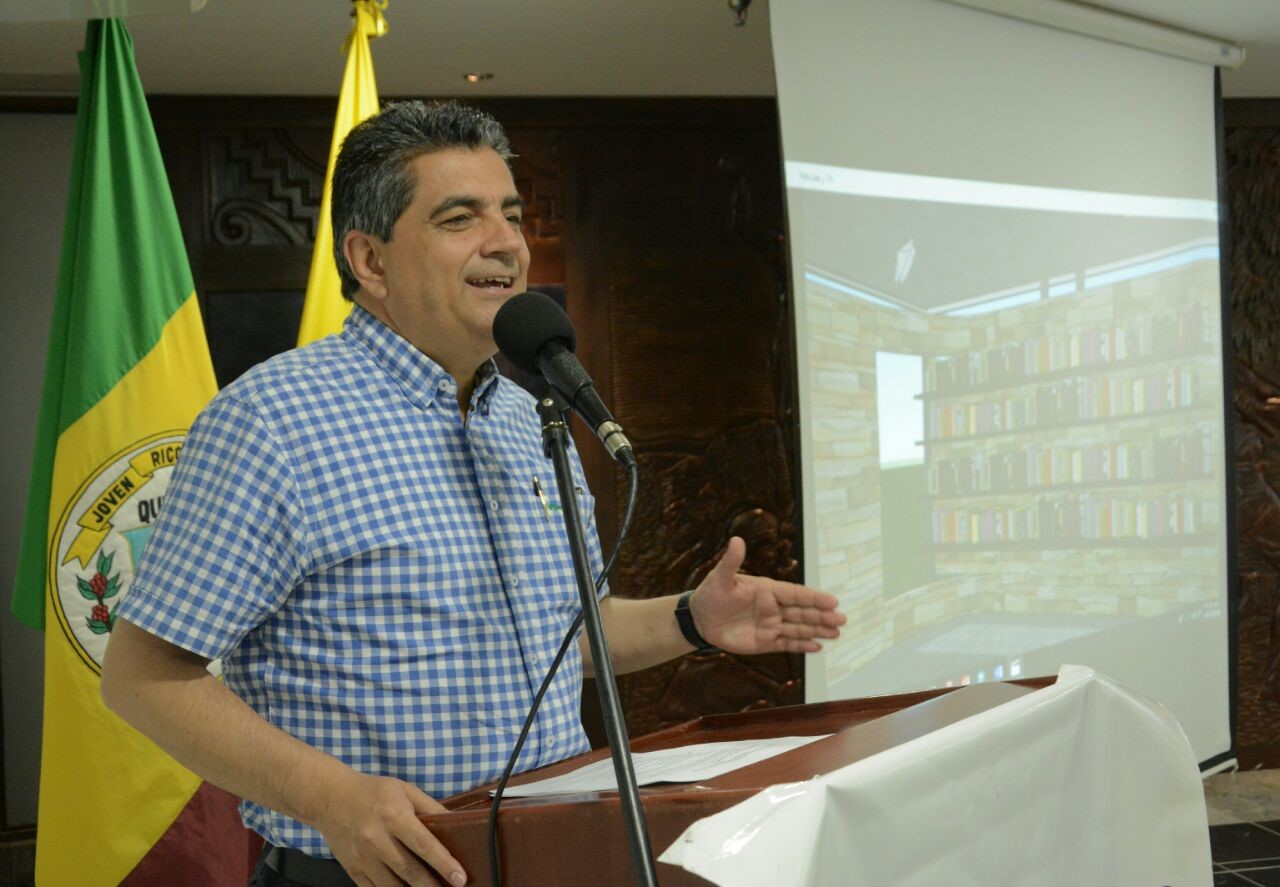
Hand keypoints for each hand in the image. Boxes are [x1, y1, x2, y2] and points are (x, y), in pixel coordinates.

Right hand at [315, 771, 465, 886]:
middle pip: (410, 870)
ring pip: (392, 886)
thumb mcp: (404, 790)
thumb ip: (430, 808)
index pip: (424, 844)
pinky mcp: (353, 870)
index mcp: (394, 816)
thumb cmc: (373, 792)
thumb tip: (456, 824)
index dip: (444, 863)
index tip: (460, 878)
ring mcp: (363, 858)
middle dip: (433, 885)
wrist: (329, 798)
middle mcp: (377, 840)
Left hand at [689, 536, 845, 653]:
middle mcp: (772, 608)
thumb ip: (731, 562)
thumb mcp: (719, 578)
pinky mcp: (764, 642)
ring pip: (799, 628)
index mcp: (766, 590)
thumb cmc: (710, 595)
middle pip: (802, 612)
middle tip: (841, 619)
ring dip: (817, 630)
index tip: (832, 600)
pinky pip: (786, 644)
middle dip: (822, 616)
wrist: (698, 620)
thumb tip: (736, 540)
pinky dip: (802, 646)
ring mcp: (770, 625)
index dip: (813, 598)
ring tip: (836, 633)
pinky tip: (817, 647)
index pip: (794, 594)